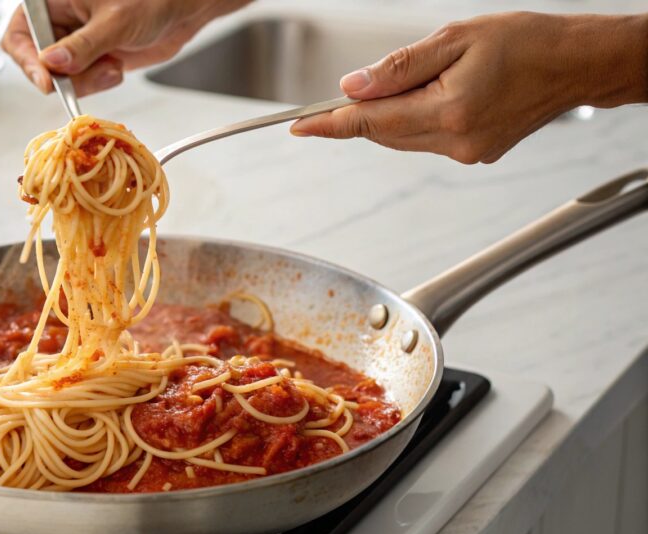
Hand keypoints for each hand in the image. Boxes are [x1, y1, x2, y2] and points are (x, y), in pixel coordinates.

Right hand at [1, 0, 249, 96]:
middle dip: (66, 75)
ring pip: (60, 77)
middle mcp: (58, 21)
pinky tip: (117, 65)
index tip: (48, 80)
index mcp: (52, 0)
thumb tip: (53, 63)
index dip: (28, 59)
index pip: (19, 33)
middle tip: (93, 72)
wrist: (182, 10)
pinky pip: (80, 83)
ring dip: (87, 80)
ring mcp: (73, 42)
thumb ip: (83, 45)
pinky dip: (98, 81)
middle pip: (37, 61)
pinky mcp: (88, 59)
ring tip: (113, 64)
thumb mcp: (116, 21)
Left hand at [290, 12, 647, 163]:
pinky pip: (425, 140)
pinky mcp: (474, 154)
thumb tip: (353, 87)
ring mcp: (466, 152)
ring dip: (391, 115)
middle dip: (362, 113)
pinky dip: (416, 120)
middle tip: (355, 88)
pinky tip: (437, 94)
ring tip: (423, 79)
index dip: (329, 125)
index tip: (299, 128)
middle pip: (382, 133)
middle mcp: (455, 141)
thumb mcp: (454, 39)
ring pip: (402, 138)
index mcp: (448, 110)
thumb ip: (398, 68)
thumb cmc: (524, 42)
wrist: (574, 63)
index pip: (370, 123)